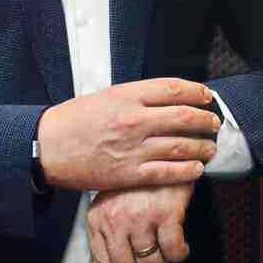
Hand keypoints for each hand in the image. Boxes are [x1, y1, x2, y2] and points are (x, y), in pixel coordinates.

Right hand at [35, 79, 219, 194]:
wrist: (47, 147)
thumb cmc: (74, 120)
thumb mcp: (106, 96)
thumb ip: (136, 97)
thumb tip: (167, 99)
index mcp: (127, 95)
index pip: (173, 89)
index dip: (196, 92)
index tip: (206, 95)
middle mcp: (134, 120)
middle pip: (184, 117)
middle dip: (205, 120)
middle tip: (214, 123)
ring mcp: (133, 148)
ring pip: (181, 146)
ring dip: (202, 146)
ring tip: (210, 147)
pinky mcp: (129, 173)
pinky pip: (167, 172)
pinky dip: (187, 170)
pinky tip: (197, 168)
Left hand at [87, 185, 193, 262]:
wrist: (166, 151)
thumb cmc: (141, 181)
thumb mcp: (115, 204)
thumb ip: (111, 237)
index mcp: (98, 218)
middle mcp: (115, 220)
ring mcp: (140, 217)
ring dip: (162, 261)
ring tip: (164, 243)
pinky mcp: (165, 214)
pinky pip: (173, 252)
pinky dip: (179, 252)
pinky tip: (179, 243)